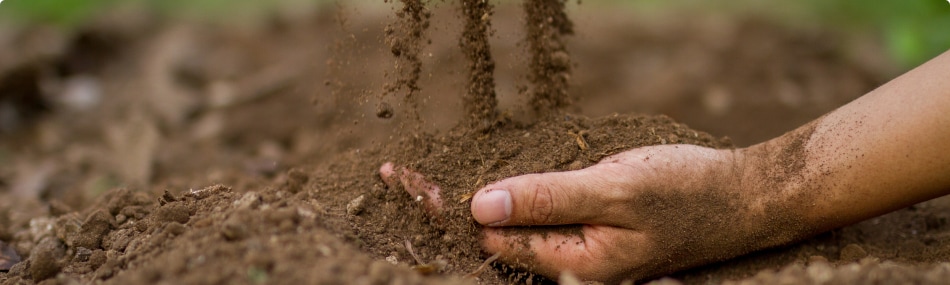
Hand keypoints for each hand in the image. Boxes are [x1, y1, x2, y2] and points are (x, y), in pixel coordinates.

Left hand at [381, 144, 801, 282]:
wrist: (741, 199)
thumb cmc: (684, 194)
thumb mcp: (612, 191)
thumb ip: (546, 200)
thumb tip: (480, 208)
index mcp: (572, 268)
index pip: (488, 239)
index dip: (442, 209)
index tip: (401, 180)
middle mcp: (570, 270)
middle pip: (491, 241)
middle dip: (444, 211)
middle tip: (397, 179)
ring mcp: (579, 256)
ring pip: (511, 233)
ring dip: (470, 207)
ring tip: (422, 187)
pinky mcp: (588, 238)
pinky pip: (536, 223)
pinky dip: (505, 203)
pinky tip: (484, 189)